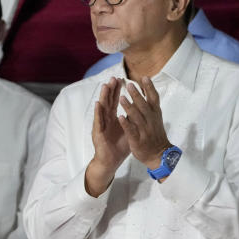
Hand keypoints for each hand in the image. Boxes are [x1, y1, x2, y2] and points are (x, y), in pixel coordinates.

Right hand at [85, 77, 129, 196]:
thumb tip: (140, 110)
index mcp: (113, 118)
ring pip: (102, 108)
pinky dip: (98, 112)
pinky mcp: (98, 133)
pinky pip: (98, 121)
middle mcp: (106, 120)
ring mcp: (101, 125)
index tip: (121, 79)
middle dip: (111, 90)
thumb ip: (132, 120)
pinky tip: (98, 104)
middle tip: (113, 78)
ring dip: (103, 97)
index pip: (116, 101)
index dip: (118, 90)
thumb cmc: (119, 146)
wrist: (110, 161)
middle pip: (108, 101)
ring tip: (105, 86)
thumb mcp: (129, 130)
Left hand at [117, 77, 171, 169]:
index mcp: (155, 114)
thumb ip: (150, 105)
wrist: (159, 154)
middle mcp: (151, 120)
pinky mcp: (137, 139)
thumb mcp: (156, 118)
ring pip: (136, 117)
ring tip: (121, 98)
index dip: (149, 88)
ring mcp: (144, 130)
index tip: (144, 77)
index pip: (154, 98)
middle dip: (136, 95)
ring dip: (129, 107)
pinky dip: (126, 124)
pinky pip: (131, 130)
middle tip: (129, 84)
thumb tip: (147, 90)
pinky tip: (120, 117)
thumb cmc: (155, 133)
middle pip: (143, 105)